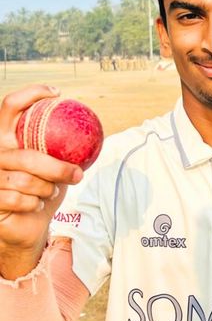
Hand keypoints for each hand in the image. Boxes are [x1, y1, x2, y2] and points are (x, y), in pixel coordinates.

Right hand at [0, 85, 82, 277]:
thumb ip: (63, 150)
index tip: (57, 93)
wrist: (27, 226)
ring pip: (25, 180)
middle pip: (27, 155)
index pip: (10, 105)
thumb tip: (94, 133)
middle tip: (76, 175)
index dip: (31, 93)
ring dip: (46, 189)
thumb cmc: (43, 191)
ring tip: (49, 191)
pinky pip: (18, 199)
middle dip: (56, 168)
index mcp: (8, 139)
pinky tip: (35, 204)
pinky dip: (34, 204)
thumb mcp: (56, 167)